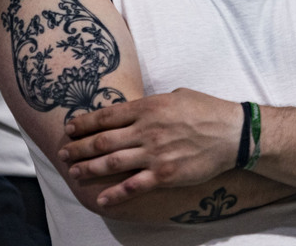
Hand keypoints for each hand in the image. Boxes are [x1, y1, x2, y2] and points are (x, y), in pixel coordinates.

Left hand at [58, 88, 240, 206]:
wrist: (232, 134)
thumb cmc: (206, 110)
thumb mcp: (176, 96)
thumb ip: (151, 104)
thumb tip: (134, 109)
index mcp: (148, 108)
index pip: (106, 116)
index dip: (83, 123)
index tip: (69, 128)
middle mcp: (146, 131)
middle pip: (102, 141)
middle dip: (78, 148)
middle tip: (63, 154)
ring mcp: (154, 154)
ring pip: (112, 163)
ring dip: (89, 169)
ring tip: (74, 173)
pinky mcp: (165, 175)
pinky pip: (133, 186)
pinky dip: (115, 194)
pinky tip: (101, 199)